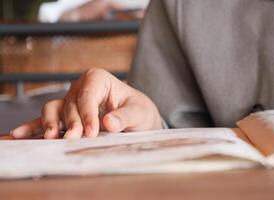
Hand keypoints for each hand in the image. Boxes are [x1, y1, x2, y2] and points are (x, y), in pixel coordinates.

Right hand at [11, 68, 162, 138]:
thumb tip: (109, 123)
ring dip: (51, 123)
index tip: (92, 132)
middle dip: (72, 122)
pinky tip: (21, 134)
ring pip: (54, 109)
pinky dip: (35, 126)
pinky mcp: (66, 114)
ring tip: (51, 138)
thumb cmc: (138, 111)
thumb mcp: (139, 113)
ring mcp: (71, 100)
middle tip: (74, 139)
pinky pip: (49, 119)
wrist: (135, 116)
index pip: (88, 95)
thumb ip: (125, 117)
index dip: (88, 113)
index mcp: (98, 79)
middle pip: (70, 104)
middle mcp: (81, 87)